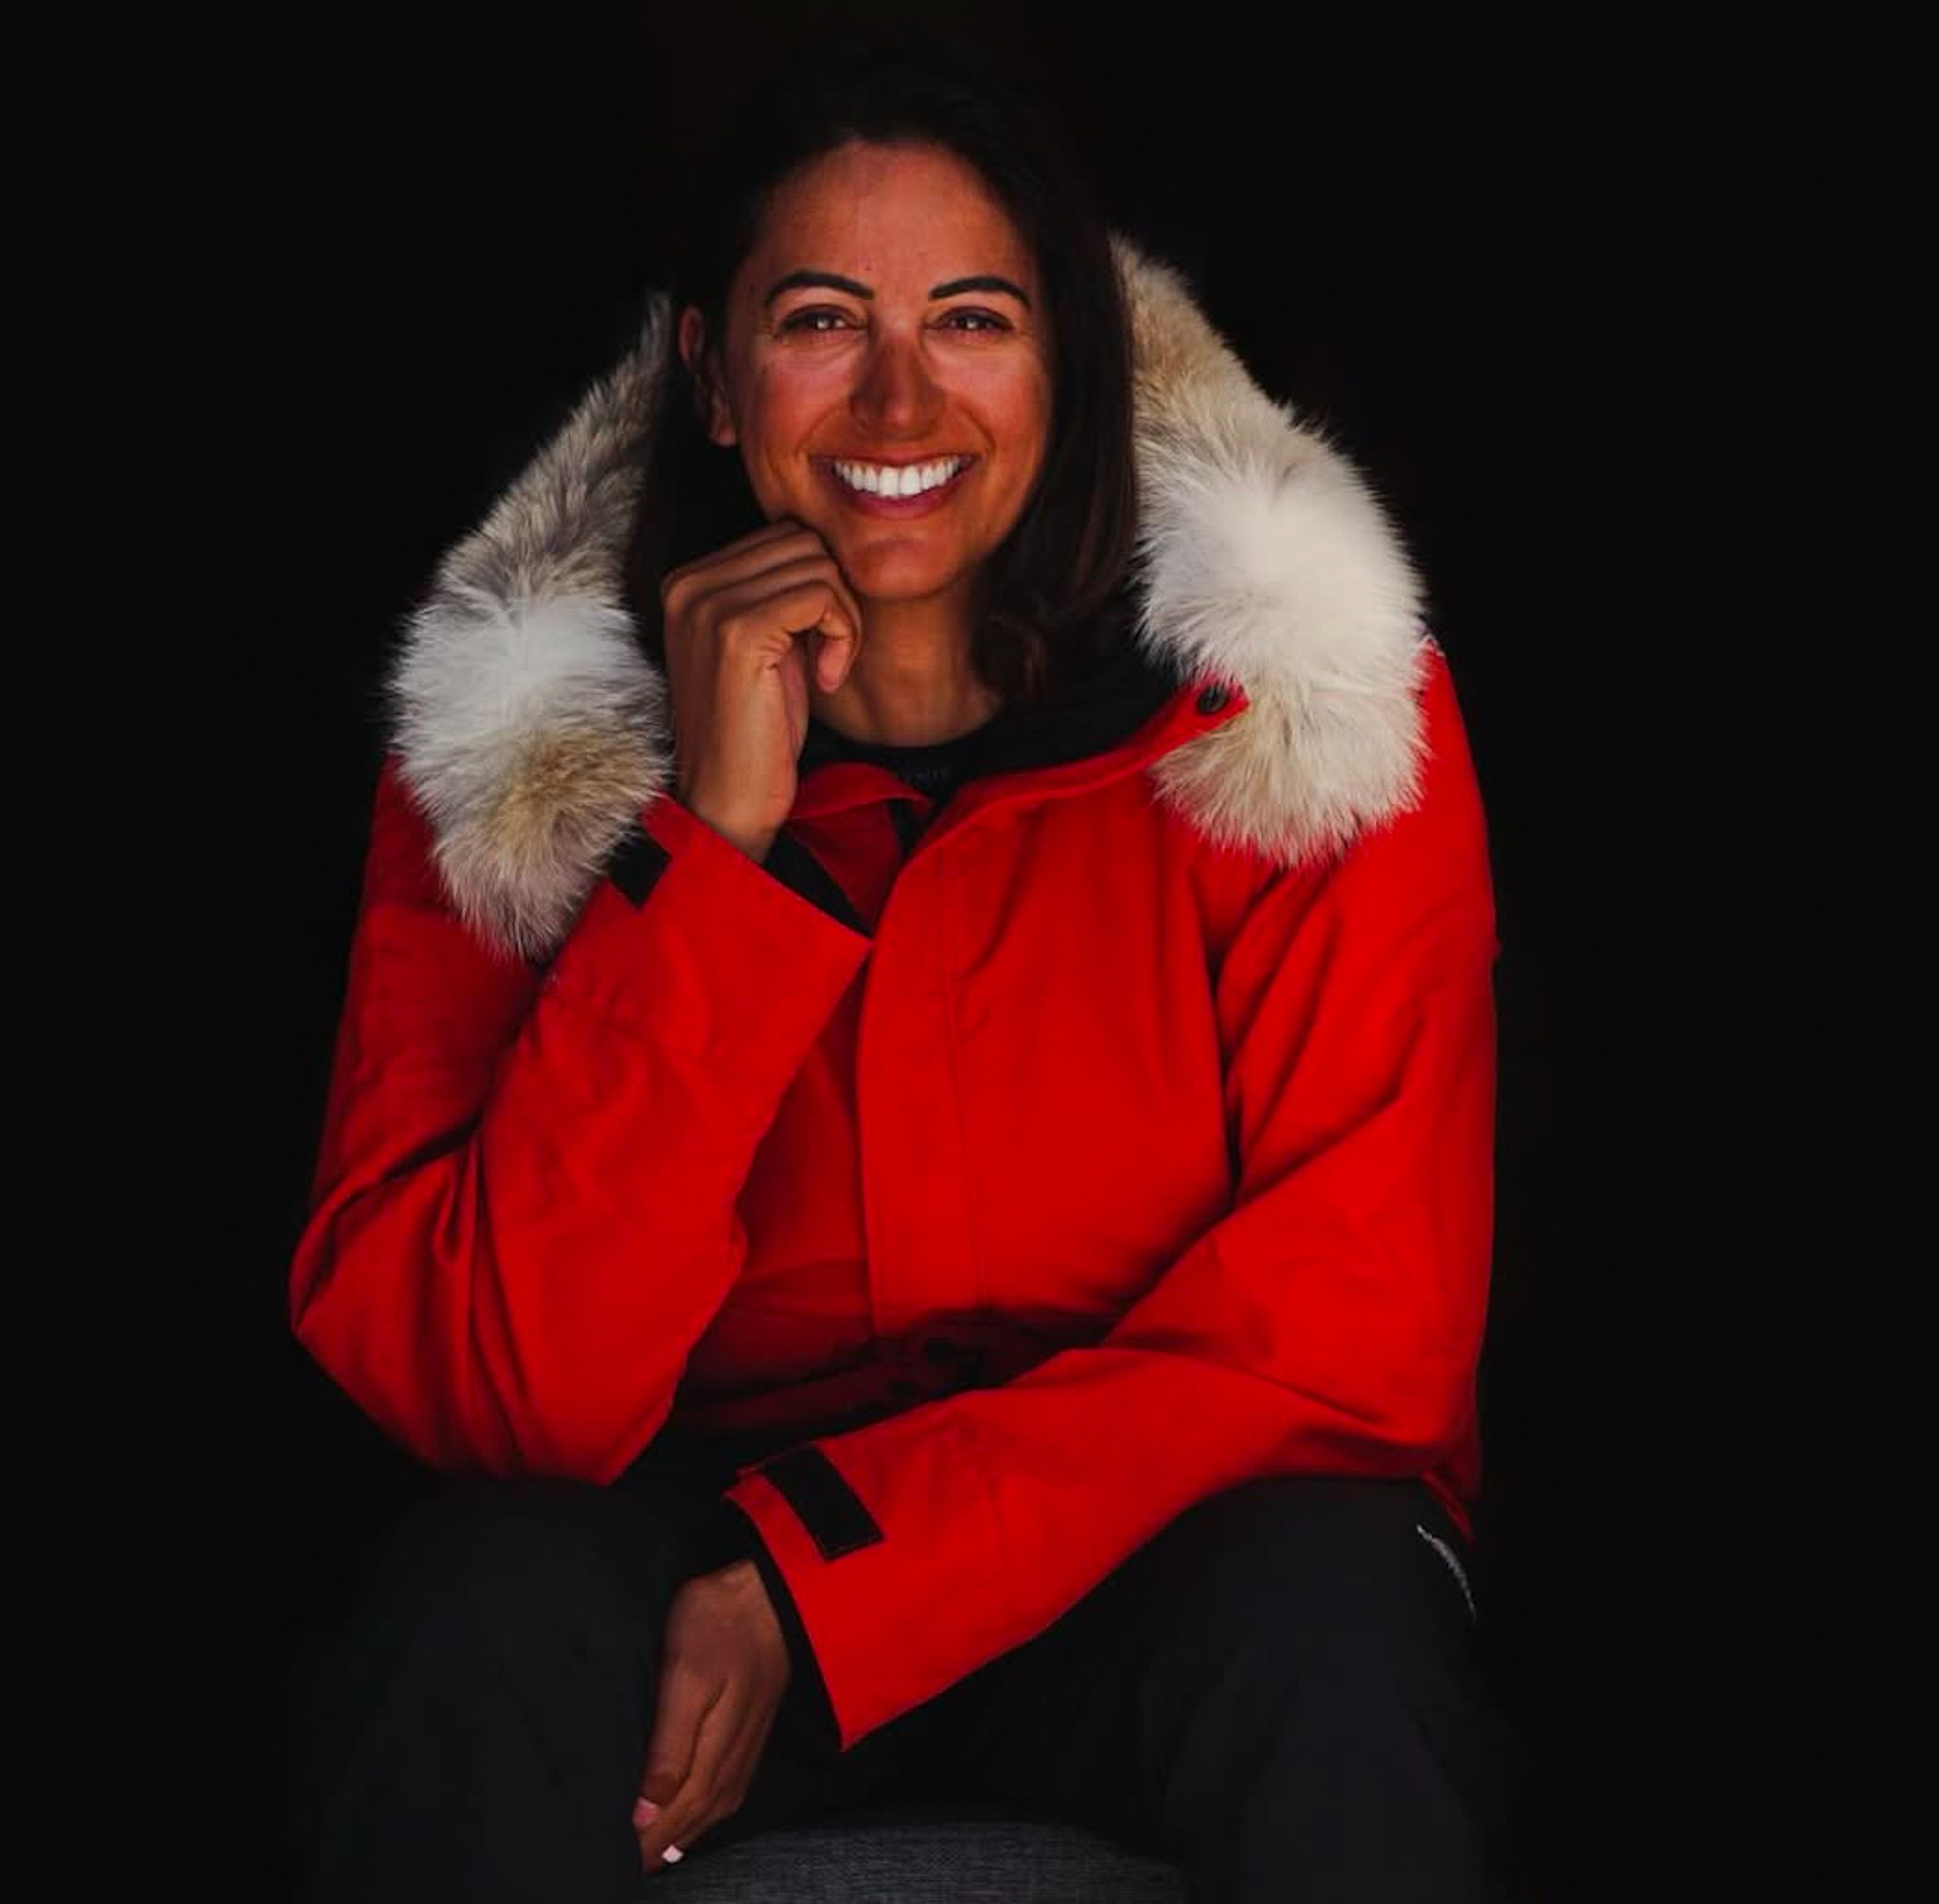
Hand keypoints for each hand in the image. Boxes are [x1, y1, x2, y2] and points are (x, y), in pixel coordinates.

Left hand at [634, 1556, 791, 1872]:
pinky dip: (700, 1815)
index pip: (670, 1819)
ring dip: (677, 1835)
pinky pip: (723, 1795)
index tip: (609, 1860)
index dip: (641, 1844)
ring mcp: (744, 1752)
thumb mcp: (684, 1677)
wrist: (773, 1595)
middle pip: (688, 1821)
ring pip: (707, 1813)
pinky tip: (687, 1818)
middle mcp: (731, 1765)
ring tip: (646, 1854)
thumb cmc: (719, 1626)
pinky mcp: (749, 1737)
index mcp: (711, 1755)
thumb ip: (668, 1749)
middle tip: (619, 1865)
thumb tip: (646, 1814)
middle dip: (655, 1847)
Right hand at [659, 519, 865, 860]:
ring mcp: (709, 604)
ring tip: (827, 669)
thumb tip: (834, 549)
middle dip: (837, 597)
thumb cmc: (756, 731)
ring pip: (818, 564)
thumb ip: (782, 593)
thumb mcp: (768, 647)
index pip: (783, 535)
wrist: (727, 799)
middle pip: (803, 542)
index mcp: (691, 581)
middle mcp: (691, 583)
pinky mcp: (738, 632)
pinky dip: (842, 634)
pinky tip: (827, 678)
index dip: (820, 585)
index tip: (818, 645)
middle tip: (830, 657)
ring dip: (843, 618)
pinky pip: (822, 595)